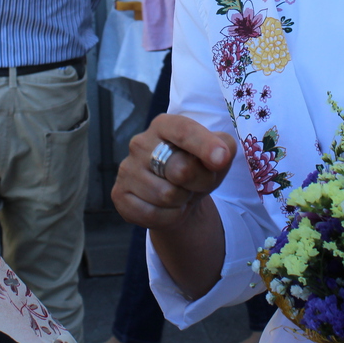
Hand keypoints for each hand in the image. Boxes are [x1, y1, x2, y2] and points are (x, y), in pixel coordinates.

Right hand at [112, 113, 236, 228]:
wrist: (178, 197)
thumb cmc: (199, 168)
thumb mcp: (219, 154)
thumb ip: (224, 147)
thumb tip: (220, 156)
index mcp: (164, 125)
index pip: (183, 131)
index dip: (203, 145)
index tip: (221, 159)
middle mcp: (140, 143)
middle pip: (179, 169)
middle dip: (199, 182)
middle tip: (200, 182)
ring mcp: (126, 169)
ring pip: (166, 195)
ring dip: (182, 201)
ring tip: (182, 193)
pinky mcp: (119, 194)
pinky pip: (151, 214)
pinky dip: (168, 217)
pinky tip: (168, 208)